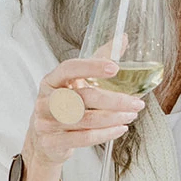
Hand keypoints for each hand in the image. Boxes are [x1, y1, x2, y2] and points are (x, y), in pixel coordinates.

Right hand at [23, 57, 145, 170]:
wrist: (44, 140)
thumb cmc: (63, 106)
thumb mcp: (76, 81)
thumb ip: (98, 59)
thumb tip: (122, 38)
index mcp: (52, 80)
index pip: (69, 68)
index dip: (91, 67)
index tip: (115, 68)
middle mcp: (46, 100)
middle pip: (83, 97)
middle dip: (114, 100)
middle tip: (136, 102)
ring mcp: (46, 123)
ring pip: (85, 120)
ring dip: (113, 118)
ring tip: (131, 115)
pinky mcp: (52, 142)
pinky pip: (83, 138)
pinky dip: (105, 134)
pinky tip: (119, 129)